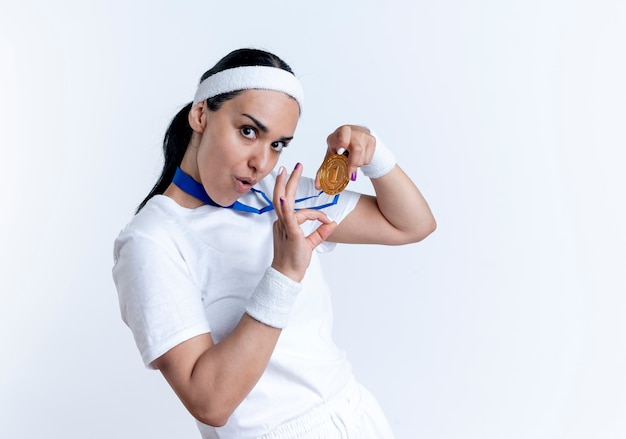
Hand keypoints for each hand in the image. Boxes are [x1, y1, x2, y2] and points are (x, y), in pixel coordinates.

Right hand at [272, 163, 336, 281]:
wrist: (288, 275)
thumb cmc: (295, 261)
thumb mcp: (310, 243)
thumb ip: (321, 233)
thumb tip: (332, 223)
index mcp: (285, 224)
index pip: (298, 209)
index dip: (315, 213)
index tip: (327, 220)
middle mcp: (281, 222)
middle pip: (282, 196)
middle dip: (287, 180)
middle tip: (292, 166)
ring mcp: (284, 227)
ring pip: (283, 202)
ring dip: (286, 185)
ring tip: (290, 170)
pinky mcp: (290, 233)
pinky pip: (288, 218)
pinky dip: (286, 208)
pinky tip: (285, 199)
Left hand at [315, 125, 375, 189]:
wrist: (354, 136)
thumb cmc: (339, 147)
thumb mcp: (330, 156)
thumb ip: (323, 171)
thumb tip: (318, 187)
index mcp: (338, 134)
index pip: (342, 134)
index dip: (342, 142)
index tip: (340, 152)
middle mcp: (351, 132)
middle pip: (356, 149)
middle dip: (353, 164)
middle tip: (349, 174)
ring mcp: (363, 135)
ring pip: (362, 157)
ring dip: (356, 165)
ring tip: (351, 162)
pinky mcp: (372, 140)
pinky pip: (368, 159)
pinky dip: (363, 163)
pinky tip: (358, 158)